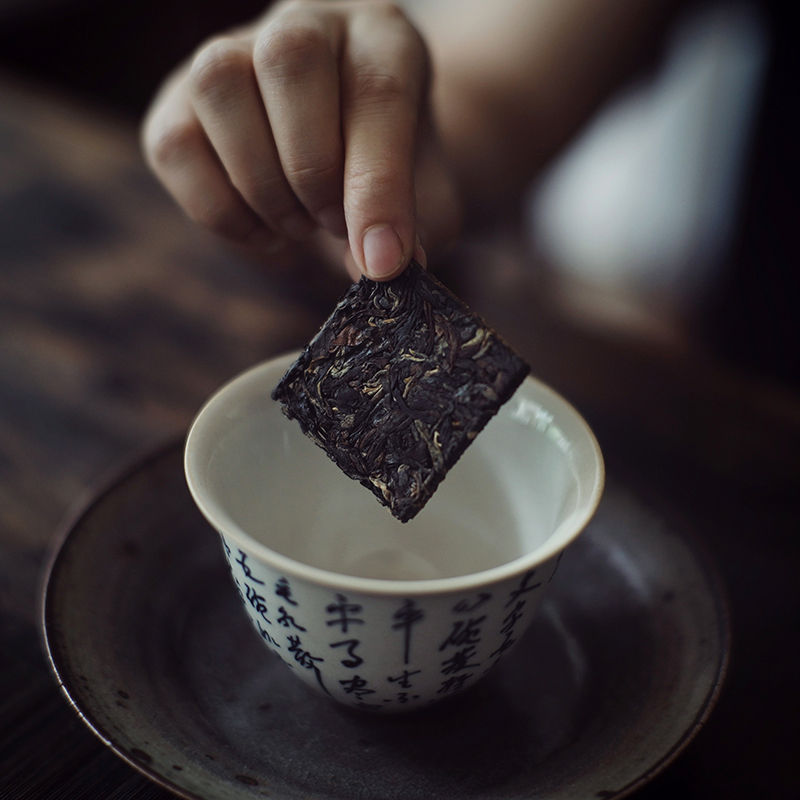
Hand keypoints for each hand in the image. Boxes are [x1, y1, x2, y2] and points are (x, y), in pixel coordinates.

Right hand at [141, 0, 460, 280]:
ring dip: (262, 185)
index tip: (380, 262)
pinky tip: (262, 228)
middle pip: (289, 59)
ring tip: (299, 225)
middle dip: (312, 171)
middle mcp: (305, 22)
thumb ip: (412, 231)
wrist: (341, 168)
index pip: (379, 90)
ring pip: (219, 85)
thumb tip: (374, 267)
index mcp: (383, 38)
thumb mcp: (421, 205)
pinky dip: (219, 209)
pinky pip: (175, 144)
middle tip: (333, 224)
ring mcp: (232, 51)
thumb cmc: (385, 180)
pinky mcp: (179, 99)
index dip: (377, 186)